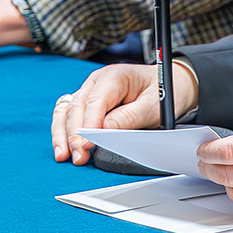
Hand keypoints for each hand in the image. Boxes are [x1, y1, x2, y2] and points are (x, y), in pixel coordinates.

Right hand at [50, 61, 199, 165]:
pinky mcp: (87, 104)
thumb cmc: (163, 92)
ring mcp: (89, 91)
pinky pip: (68, 115)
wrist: (170, 84)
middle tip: (79, 157)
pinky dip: (63, 131)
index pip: (95, 101)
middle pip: (76, 107)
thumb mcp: (153, 106)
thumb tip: (103, 132)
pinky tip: (62, 148)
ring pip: (66, 111)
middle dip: (74, 134)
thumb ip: (128, 117)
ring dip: (63, 134)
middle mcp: (96, 82)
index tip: (87, 144)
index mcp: (113, 76)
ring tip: (63, 156)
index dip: (89, 124)